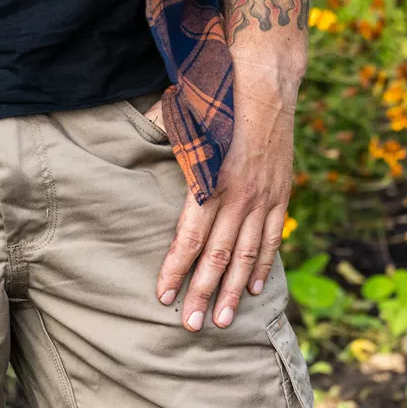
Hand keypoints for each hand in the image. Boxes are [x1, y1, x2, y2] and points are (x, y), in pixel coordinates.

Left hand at [155, 69, 297, 331]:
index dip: (174, 270)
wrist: (266, 81)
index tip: (162, 297)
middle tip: (192, 326)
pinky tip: (258, 289)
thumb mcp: (178, 121)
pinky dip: (264, 264)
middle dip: (204, 294)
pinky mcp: (280, 193)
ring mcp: (263, 197)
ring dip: (236, 290)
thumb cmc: (213, 101)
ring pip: (247, 254)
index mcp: (210, 183)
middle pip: (218, 256)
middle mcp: (239, 196)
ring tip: (225, 321)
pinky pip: (272, 236)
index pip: (188, 238)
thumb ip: (154, 140)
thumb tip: (126, 140)